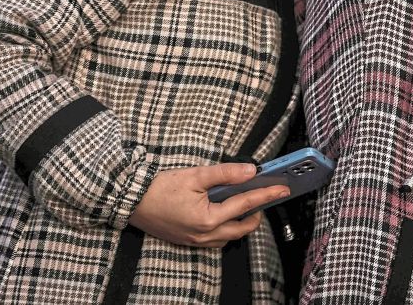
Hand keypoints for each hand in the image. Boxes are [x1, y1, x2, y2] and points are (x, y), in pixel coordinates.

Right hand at [127, 163, 287, 248]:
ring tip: (247, 204)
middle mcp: (204, 234)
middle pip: (242, 228)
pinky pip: (215, 239)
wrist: (130, 201)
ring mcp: (195, 240)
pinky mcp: (187, 240)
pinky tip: (225, 214)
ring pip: (229, 236)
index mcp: (208, 219)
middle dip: (257, 213)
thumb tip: (251, 171)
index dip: (266, 195)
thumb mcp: (195, 175)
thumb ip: (226, 174)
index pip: (245, 205)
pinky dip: (226, 228)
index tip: (282, 189)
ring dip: (242, 223)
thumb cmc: (160, 188)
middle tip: (265, 197)